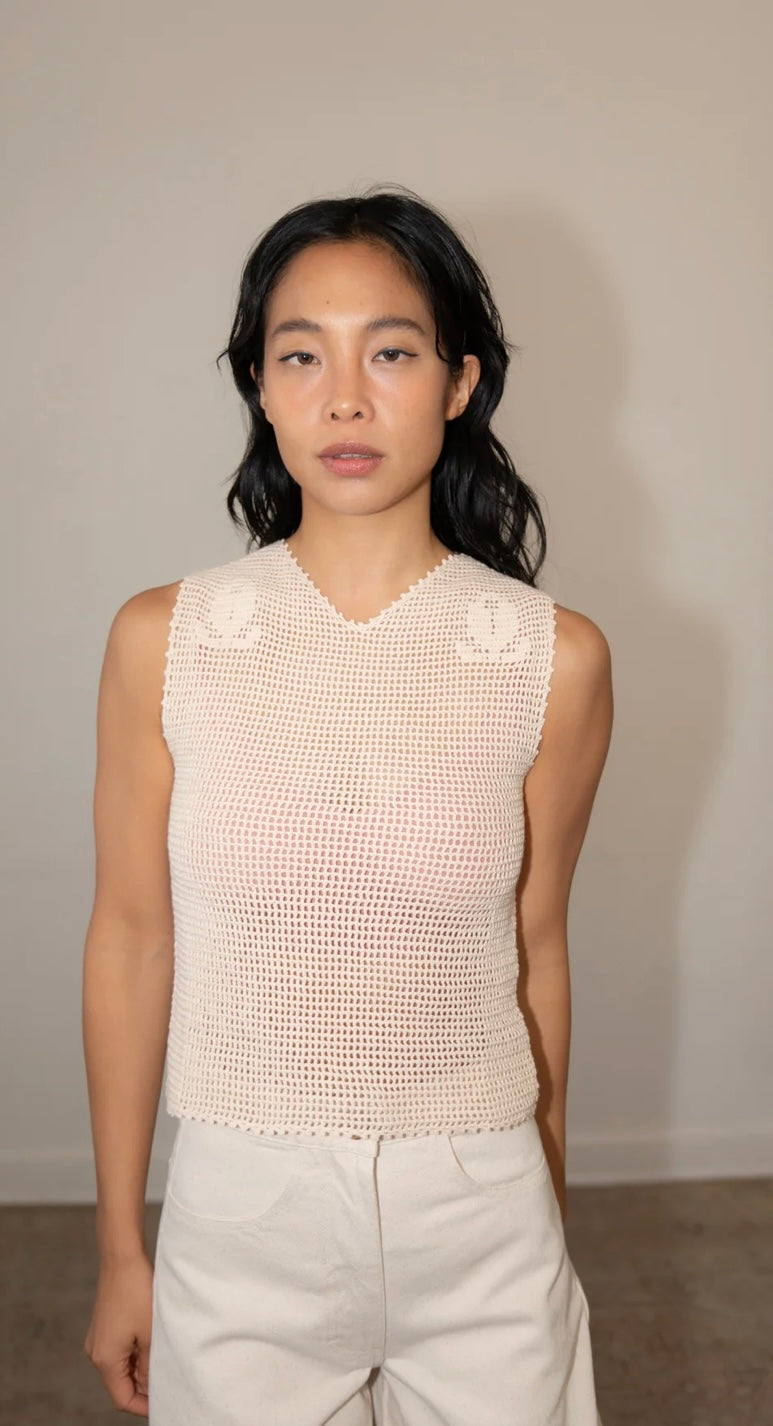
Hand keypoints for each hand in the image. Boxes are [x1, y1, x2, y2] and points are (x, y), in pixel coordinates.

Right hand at [83, 1252, 153, 1416]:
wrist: (122, 1258)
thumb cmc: (137, 1292)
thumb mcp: (151, 1334)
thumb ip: (150, 1365)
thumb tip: (152, 1385)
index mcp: (105, 1360)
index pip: (122, 1399)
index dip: (143, 1406)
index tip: (164, 1402)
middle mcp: (96, 1353)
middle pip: (120, 1385)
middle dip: (143, 1388)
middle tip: (168, 1384)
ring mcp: (98, 1339)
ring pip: (120, 1368)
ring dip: (139, 1370)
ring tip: (164, 1365)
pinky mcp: (104, 1327)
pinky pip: (118, 1352)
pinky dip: (134, 1356)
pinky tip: (152, 1348)